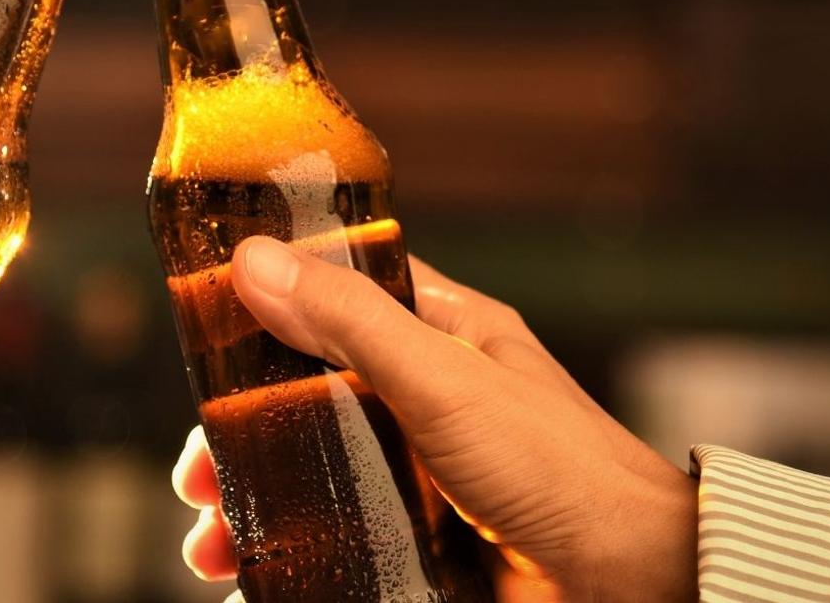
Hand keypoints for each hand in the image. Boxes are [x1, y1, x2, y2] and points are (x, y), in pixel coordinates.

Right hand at [171, 237, 696, 602]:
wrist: (631, 585)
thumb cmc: (560, 468)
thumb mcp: (443, 379)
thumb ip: (349, 322)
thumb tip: (255, 259)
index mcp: (444, 334)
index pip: (339, 297)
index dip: (269, 313)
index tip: (204, 341)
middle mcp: (431, 398)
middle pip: (309, 399)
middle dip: (243, 436)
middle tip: (198, 479)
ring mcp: (426, 474)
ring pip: (316, 475)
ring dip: (256, 507)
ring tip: (213, 548)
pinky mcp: (424, 542)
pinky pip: (342, 540)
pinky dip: (296, 558)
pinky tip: (256, 582)